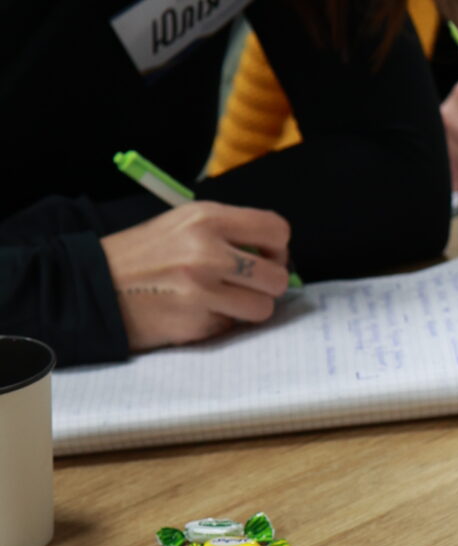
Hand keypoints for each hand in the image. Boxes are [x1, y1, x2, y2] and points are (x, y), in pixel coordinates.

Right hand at [101, 201, 292, 352]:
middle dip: (268, 285)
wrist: (91, 286)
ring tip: (222, 301)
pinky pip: (230, 326)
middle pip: (277, 276)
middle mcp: (208, 252)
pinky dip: (218, 322)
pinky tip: (193, 312)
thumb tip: (272, 255)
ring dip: (247, 309)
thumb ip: (226, 232)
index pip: (276, 229)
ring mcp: (202, 291)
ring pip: (262, 308)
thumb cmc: (140, 255)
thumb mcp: (181, 224)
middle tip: (249, 286)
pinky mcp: (194, 322)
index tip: (267, 257)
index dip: (278, 248)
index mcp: (207, 218)